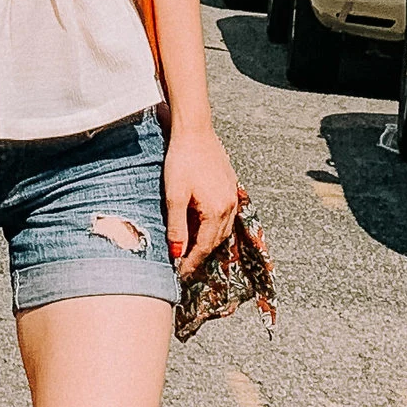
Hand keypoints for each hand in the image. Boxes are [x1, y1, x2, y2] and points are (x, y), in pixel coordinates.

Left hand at [163, 125, 239, 278]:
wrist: (195, 131)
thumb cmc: (182, 161)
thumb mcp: (174, 196)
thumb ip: (177, 227)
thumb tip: (177, 253)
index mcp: (216, 211)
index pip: (204, 247)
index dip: (191, 262)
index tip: (180, 274)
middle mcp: (229, 206)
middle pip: (216, 241)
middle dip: (200, 255)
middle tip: (184, 265)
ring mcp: (232, 196)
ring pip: (222, 229)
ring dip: (208, 241)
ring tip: (191, 249)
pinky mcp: (229, 186)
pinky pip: (225, 215)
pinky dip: (213, 226)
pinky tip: (202, 225)